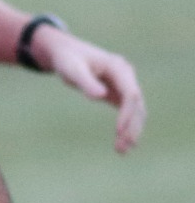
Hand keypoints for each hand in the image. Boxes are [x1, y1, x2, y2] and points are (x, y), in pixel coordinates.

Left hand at [33, 30, 144, 152]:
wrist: (65, 52)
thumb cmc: (67, 59)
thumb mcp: (72, 68)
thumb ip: (86, 81)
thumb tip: (100, 96)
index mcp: (118, 67)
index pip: (131, 94)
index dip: (127, 113)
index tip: (118, 131)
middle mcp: (126, 76)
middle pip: (137, 105)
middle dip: (132, 127)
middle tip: (122, 148)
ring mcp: (124, 84)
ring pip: (135, 110)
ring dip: (131, 130)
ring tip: (122, 151)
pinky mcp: (118, 92)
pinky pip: (127, 111)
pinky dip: (126, 126)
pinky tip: (121, 142)